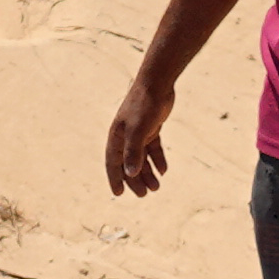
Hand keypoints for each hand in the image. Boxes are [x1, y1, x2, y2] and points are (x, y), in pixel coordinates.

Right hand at [104, 66, 175, 200]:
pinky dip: (158, 159)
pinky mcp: (152, 127)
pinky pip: (153, 148)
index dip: (115, 179)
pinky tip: (164, 170)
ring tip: (156, 187)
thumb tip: (130, 174)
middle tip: (143, 195)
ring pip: (142, 158)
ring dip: (148, 172)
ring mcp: (139, 131)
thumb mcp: (139, 130)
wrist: (157, 83)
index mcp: (117, 136)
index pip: (113, 163)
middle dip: (135, 180)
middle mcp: (125, 135)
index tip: (118, 194)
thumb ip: (134, 152)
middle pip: (128, 163)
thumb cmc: (144, 105)